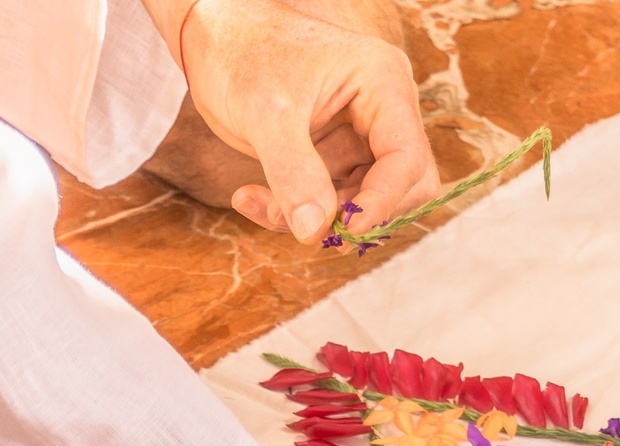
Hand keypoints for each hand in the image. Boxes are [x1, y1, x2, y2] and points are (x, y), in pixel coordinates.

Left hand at [148, 0, 439, 238]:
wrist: (212, 40)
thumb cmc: (243, 54)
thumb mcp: (267, 113)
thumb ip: (293, 172)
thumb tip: (314, 231)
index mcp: (382, 85)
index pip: (407, 157)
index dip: (384, 200)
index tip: (347, 229)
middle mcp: (380, 112)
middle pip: (402, 186)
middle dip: (357, 212)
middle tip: (309, 225)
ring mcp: (356, 137)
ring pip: (362, 201)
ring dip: (317, 219)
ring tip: (261, 204)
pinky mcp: (329, 157)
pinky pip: (327, 202)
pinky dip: (293, 212)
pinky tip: (249, 198)